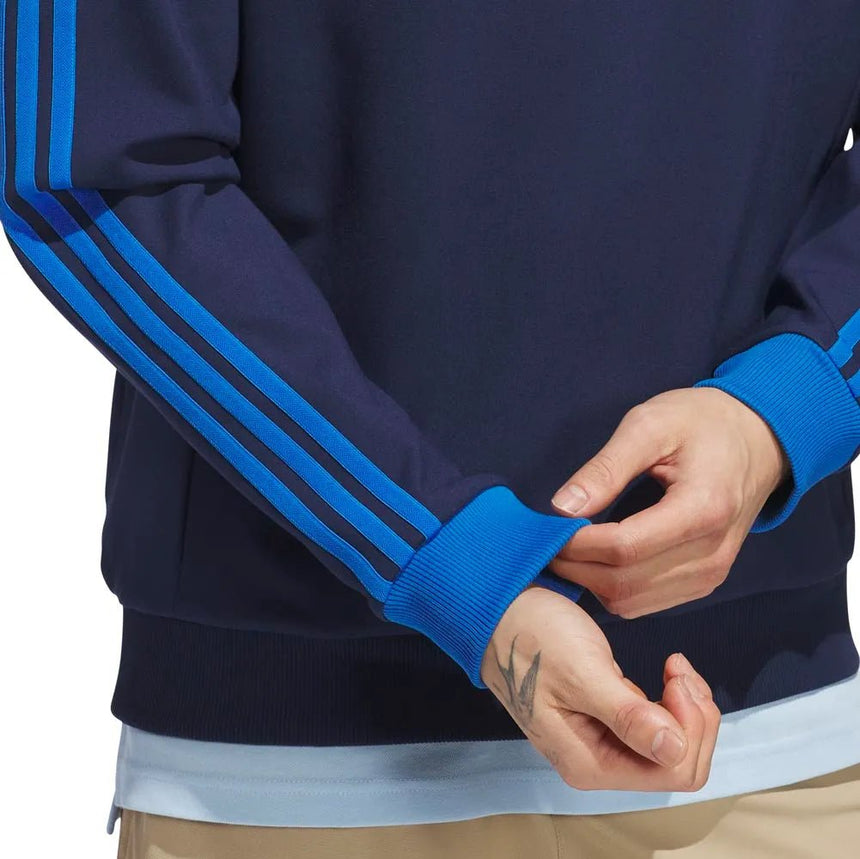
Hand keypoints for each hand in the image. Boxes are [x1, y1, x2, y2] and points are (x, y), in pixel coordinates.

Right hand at [481, 585, 719, 790]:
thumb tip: (674, 750)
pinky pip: (660, 725)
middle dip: (693, 717)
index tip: (673, 677)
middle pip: (678, 761)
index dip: (688, 728)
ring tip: (673, 665)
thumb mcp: (581, 672)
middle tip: (677, 668)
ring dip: (687, 706)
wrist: (502, 611)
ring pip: (674, 743)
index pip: (671, 770)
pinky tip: (664, 670)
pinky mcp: (608, 719)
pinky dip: (674, 699)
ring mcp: (604, 741)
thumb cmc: (534, 638)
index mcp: (590, 763)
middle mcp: (599, 762)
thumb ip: (627, 715)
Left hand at [548, 387, 789, 617]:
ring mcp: (711, 574)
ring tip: (569, 550)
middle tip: (549, 542)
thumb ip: (606, 468)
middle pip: (623, 583)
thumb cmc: (702, 423)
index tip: (549, 529)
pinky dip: (611, 589)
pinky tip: (596, 561)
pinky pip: (645, 604)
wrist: (759, 439)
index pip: (623, 548)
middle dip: (576, 567)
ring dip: (590, 582)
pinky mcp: (705, 582)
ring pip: (631, 602)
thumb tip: (562, 508)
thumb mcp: (650, 425)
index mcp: (702, 510)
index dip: (576, 545)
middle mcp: (712, 553)